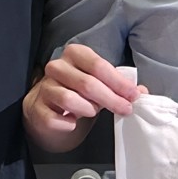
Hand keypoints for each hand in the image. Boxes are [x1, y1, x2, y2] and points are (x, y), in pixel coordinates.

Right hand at [22, 41, 145, 152]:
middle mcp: (56, 67)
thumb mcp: (101, 83)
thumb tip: (142, 92)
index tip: (134, 95)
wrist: (50, 108)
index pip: (98, 66)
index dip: (119, 82)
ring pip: (69, 99)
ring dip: (88, 109)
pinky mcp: (36, 108)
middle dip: (111, 99)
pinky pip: (55, 119)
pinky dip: (68, 124)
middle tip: (125, 109)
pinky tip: (72, 122)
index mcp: (75, 54)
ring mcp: (44, 88)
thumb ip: (120, 86)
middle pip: (87, 83)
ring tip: (92, 111)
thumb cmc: (80, 92)